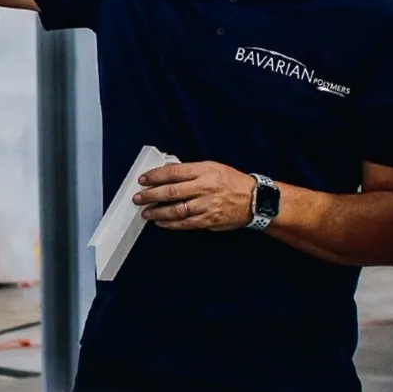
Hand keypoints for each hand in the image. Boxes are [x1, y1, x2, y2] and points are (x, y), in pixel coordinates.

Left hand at [133, 161, 257, 232]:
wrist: (254, 200)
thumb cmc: (232, 181)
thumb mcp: (213, 167)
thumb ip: (191, 170)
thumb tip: (168, 173)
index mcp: (205, 171)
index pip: (174, 172)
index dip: (155, 176)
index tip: (143, 180)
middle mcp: (205, 187)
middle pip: (172, 192)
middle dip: (151, 195)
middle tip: (138, 198)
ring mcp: (207, 205)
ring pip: (176, 210)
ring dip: (158, 212)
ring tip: (146, 213)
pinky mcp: (209, 220)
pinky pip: (186, 223)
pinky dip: (171, 224)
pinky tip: (161, 223)